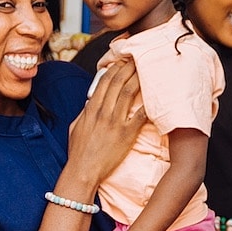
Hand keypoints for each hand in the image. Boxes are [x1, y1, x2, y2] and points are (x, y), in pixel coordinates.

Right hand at [66, 57, 145, 184]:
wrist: (82, 171)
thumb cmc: (78, 152)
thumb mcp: (76, 127)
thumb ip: (84, 112)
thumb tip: (91, 102)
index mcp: (91, 109)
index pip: (103, 81)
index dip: (115, 68)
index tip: (123, 61)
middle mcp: (103, 112)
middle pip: (117, 82)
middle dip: (128, 68)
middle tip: (138, 59)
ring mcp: (114, 122)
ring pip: (128, 93)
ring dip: (138, 79)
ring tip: (146, 70)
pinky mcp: (126, 135)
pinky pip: (139, 116)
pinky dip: (147, 105)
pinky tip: (155, 97)